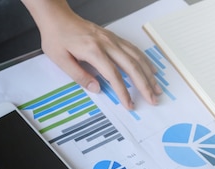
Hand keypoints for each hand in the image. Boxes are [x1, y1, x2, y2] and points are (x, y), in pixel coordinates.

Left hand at [27, 3, 161, 109]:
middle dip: (144, 85)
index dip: (123, 92)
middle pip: (132, 66)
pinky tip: (150, 68)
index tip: (129, 104)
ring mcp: (112, 39)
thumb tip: (96, 89)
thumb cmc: (57, 37)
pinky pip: (133, 49)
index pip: (114, 76)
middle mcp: (107, 44)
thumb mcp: (61, 60)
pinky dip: (144, 60)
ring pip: (136, 57)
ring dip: (148, 74)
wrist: (57, 18)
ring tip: (156, 87)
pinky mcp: (113, 37)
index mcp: (93, 51)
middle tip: (152, 99)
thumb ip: (79, 75)